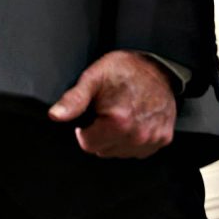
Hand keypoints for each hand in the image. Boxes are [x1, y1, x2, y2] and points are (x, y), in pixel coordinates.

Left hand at [48, 50, 175, 157]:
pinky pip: (138, 149)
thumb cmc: (127, 69)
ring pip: (120, 152)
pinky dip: (134, 138)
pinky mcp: (163, 139)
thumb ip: (73, 100)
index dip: (86, 128)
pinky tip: (136, 119)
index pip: (87, 144)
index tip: (94, 113)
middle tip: (109, 109)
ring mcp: (152, 139)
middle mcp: (138, 135)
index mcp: (118, 122)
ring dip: (118, 137)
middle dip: (102, 133)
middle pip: (104, 150)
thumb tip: (55, 115)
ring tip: (124, 112)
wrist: (159, 66)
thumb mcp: (94, 76)